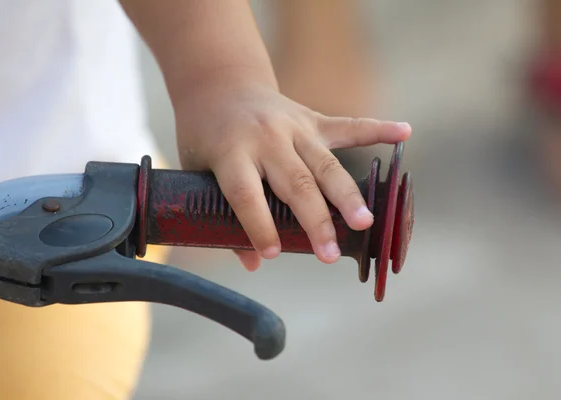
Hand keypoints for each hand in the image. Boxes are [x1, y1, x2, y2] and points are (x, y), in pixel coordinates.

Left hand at [174, 81, 410, 270]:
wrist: (220, 84)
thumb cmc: (206, 135)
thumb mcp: (198, 170)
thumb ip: (220, 214)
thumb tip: (253, 263)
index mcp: (231, 151)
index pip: (246, 194)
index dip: (259, 225)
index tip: (273, 253)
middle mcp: (267, 138)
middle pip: (295, 183)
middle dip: (315, 221)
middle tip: (330, 253)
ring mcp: (294, 126)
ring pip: (325, 164)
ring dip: (347, 195)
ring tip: (366, 222)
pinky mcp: (312, 119)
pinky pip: (348, 127)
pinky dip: (378, 129)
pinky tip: (405, 133)